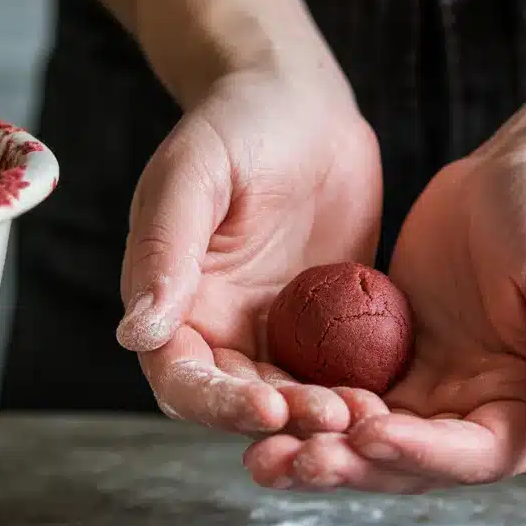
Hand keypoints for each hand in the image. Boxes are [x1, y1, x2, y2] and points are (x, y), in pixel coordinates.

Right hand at [116, 67, 384, 436]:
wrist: (300, 106)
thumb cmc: (233, 125)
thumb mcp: (191, 175)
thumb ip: (164, 251)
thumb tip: (137, 333)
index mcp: (174, 306)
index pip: (183, 379)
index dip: (218, 403)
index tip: (268, 407)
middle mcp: (220, 332)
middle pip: (241, 401)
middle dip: (284, 418)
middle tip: (335, 419)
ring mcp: (276, 333)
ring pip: (293, 396)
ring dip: (323, 413)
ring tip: (364, 415)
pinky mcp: (325, 327)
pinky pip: (337, 370)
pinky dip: (357, 388)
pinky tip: (388, 394)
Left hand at [244, 123, 525, 491]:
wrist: (521, 176)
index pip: (470, 454)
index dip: (418, 451)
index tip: (368, 432)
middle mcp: (475, 422)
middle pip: (407, 463)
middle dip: (350, 464)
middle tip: (289, 459)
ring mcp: (429, 400)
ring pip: (366, 442)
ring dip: (317, 450)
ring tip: (262, 454)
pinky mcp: (390, 370)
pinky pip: (343, 399)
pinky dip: (308, 409)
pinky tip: (263, 408)